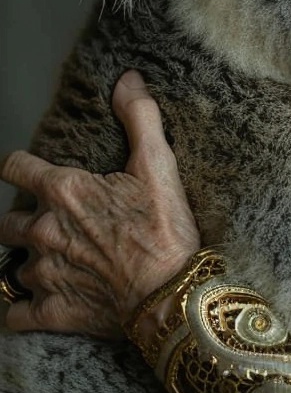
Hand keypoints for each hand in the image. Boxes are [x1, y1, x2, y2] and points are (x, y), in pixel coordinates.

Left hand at [0, 72, 199, 333]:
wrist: (172, 295)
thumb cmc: (164, 230)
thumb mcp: (158, 165)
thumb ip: (139, 118)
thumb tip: (127, 78)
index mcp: (62, 192)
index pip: (14, 167)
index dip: (18, 166)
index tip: (25, 169)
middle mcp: (42, 231)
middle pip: (5, 222)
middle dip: (20, 220)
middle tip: (46, 222)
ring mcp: (43, 274)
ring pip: (11, 267)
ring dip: (25, 262)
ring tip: (46, 263)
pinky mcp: (51, 312)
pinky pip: (13, 314)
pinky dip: (17, 310)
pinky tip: (28, 306)